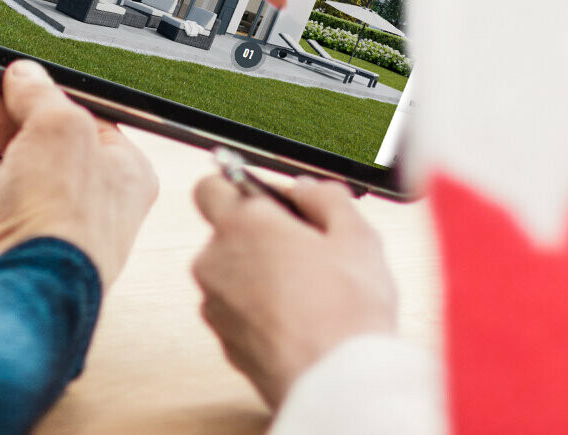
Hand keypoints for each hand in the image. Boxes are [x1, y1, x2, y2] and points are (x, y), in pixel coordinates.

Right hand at [0, 59, 156, 288]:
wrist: (30, 288)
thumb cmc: (64, 214)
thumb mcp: (57, 125)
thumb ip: (39, 92)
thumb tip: (24, 74)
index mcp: (121, 169)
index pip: (69, 115)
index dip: (28, 92)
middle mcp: (90, 203)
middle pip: (26, 142)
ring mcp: (50, 233)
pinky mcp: (13, 257)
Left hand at [192, 172, 398, 407]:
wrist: (336, 382)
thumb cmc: (347, 308)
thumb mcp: (355, 235)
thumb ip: (325, 197)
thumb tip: (305, 188)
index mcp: (242, 224)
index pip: (212, 185)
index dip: (240, 187)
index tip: (270, 200)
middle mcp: (216, 261)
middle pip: (224, 233)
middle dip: (257, 235)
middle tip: (303, 248)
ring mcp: (216, 306)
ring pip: (232, 275)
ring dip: (259, 275)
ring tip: (308, 290)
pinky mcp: (225, 342)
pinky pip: (238, 312)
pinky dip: (259, 310)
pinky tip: (298, 320)